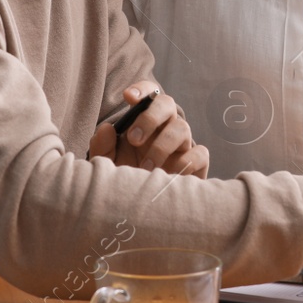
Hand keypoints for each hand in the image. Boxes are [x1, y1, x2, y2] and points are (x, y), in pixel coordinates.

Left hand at [88, 82, 209, 176]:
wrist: (142, 213)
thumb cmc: (126, 182)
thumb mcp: (108, 166)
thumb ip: (103, 147)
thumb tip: (107, 128)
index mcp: (144, 122)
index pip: (148, 95)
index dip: (142, 90)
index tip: (128, 97)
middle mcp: (164, 128)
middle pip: (167, 104)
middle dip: (150, 117)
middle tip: (133, 138)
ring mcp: (182, 145)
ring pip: (182, 128)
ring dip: (162, 145)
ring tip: (146, 168)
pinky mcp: (196, 164)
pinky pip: (200, 153)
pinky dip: (187, 161)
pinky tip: (170, 175)